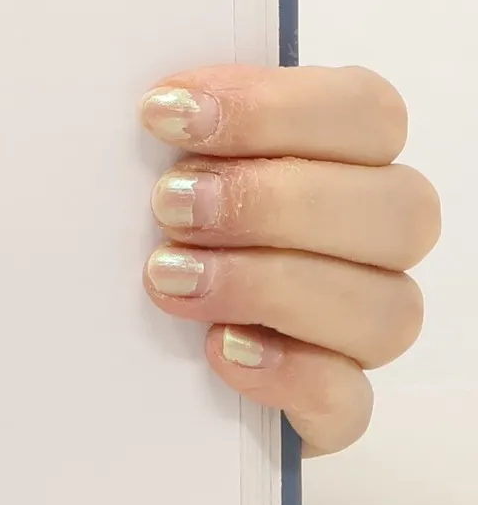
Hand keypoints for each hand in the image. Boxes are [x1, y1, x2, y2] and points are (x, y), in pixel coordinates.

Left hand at [140, 66, 437, 454]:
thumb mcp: (147, 157)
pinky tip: (219, 349)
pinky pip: (348, 401)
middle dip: (273, 201)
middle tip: (168, 204)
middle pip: (398, 210)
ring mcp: (359, 326)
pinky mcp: (330, 404)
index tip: (163, 114)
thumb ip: (171, 124)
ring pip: (387, 309)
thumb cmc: (144, 213)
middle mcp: (371, 238)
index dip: (272, 107)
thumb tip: (151, 100)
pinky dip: (288, 375)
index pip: (366, 111)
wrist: (106, 329)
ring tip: (168, 277)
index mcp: (343, 153)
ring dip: (269, 285)